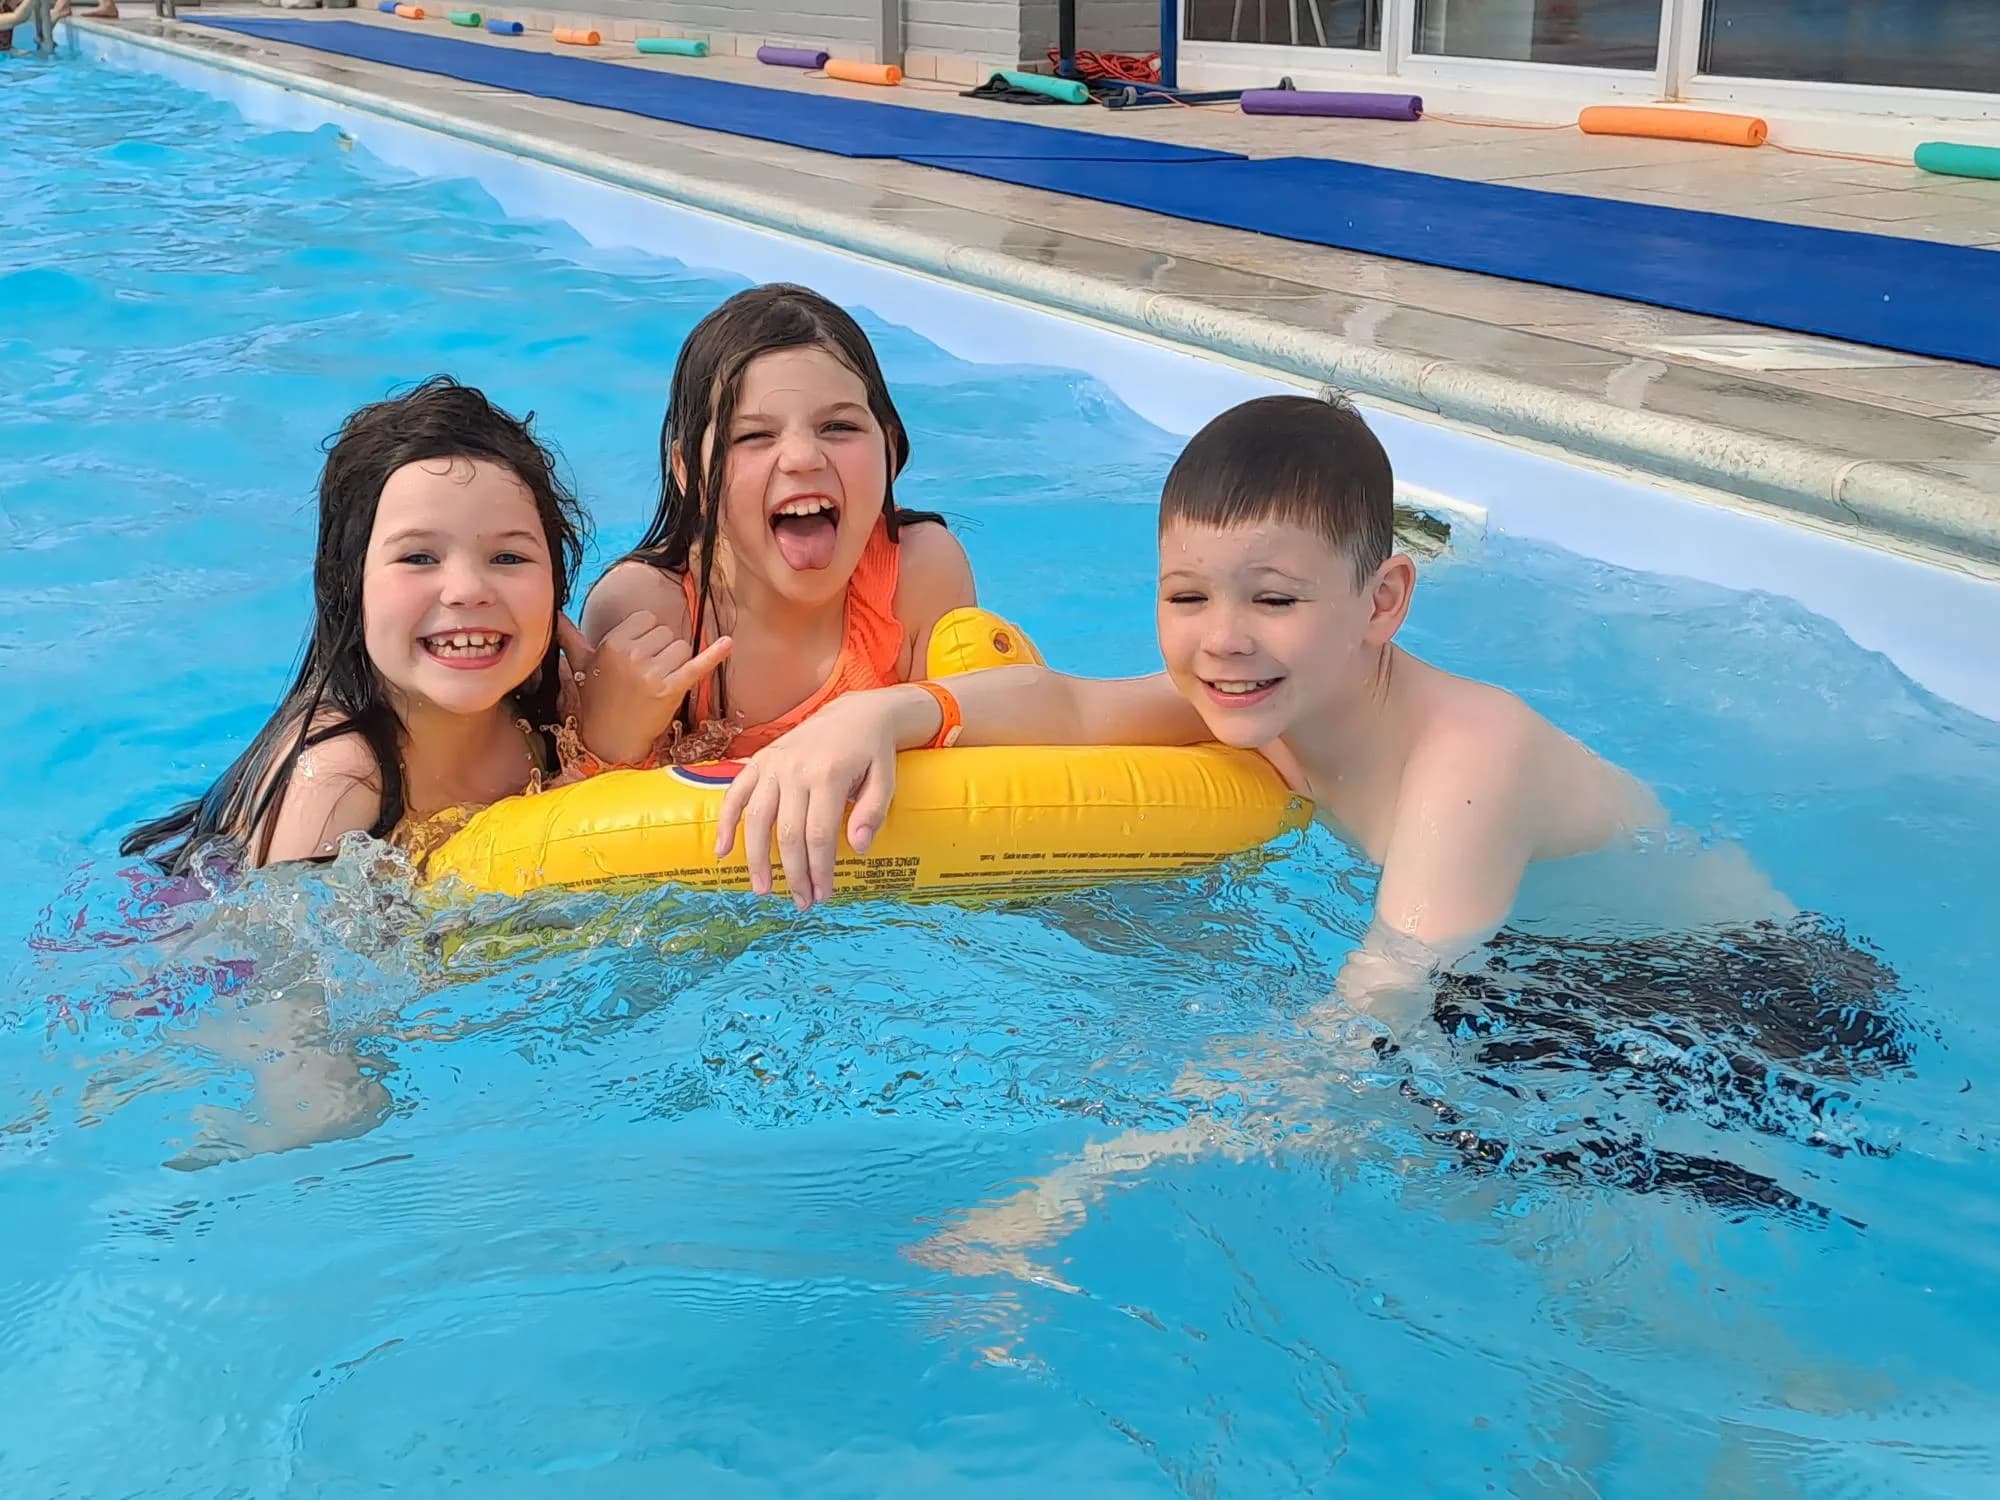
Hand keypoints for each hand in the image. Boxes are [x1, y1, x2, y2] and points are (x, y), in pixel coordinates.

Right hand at [559, 612, 730, 766]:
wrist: (609, 740)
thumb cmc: (597, 701)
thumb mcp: (581, 666)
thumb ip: (570, 638)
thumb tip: (554, 615)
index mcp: (612, 643)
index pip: (647, 619)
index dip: (647, 637)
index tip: (638, 656)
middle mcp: (631, 654)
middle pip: (667, 633)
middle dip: (662, 651)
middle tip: (646, 676)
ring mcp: (651, 672)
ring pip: (682, 648)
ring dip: (676, 664)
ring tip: (657, 684)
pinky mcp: (671, 689)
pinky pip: (697, 665)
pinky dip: (714, 655)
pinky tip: (728, 643)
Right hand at [713, 689, 924, 910]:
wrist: (855, 712)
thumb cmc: (872, 752)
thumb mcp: (885, 779)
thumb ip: (872, 812)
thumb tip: (856, 848)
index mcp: (828, 775)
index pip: (819, 835)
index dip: (819, 869)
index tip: (823, 895)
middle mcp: (796, 769)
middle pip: (788, 833)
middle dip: (794, 873)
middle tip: (801, 901)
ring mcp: (774, 764)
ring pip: (757, 819)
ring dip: (757, 858)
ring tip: (763, 889)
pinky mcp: (760, 760)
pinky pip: (736, 793)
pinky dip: (725, 821)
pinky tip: (722, 851)